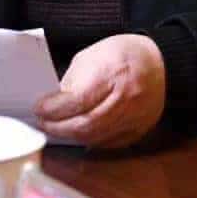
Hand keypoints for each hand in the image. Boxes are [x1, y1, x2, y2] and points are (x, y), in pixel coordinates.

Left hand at [35, 34, 165, 147]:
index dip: (54, 109)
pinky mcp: (140, 130)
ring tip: (55, 130)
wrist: (158, 62)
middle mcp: (127, 99)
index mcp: (113, 73)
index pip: (78, 100)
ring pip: (97, 137)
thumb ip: (73, 80)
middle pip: (86, 124)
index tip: (39, 109)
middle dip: (58, 127)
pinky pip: (110, 143)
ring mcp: (136, 118)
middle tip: (43, 123)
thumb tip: (54, 103)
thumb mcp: (91, 56)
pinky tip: (77, 135)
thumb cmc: (122, 54)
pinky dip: (90, 140)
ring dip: (71, 136)